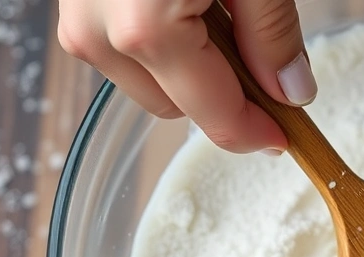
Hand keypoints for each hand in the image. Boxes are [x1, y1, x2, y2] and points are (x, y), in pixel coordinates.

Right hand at [57, 0, 313, 153]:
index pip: (217, 117)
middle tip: (257, 50)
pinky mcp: (70, 5)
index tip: (286, 136)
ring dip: (187, 64)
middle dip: (222, 92)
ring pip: (148, 82)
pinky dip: (159, 38)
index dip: (258, 133)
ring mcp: (76, 20)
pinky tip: (183, 1)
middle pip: (179, 107)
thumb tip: (293, 91)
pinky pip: (123, 48)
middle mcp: (98, 35)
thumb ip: (273, 32)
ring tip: (213, 9)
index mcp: (147, 30)